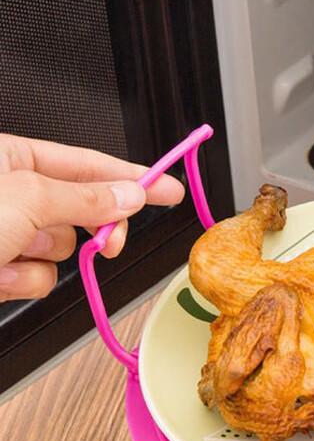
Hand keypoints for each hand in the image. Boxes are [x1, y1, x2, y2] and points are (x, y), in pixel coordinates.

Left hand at [0, 134, 184, 300]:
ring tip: (13, 254)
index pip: (87, 163)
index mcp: (11, 159)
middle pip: (82, 208)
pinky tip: (1, 276)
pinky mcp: (2, 268)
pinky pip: (39, 275)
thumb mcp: (27, 200)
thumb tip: (130, 195)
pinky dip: (25, 281)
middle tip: (110, 243)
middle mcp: (10, 193)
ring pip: (62, 248)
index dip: (132, 176)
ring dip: (45, 258)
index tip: (168, 189)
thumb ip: (85, 197)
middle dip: (93, 229)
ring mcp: (4, 233)